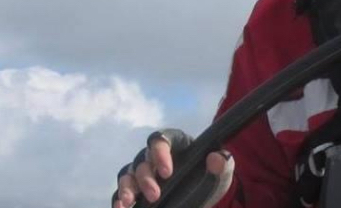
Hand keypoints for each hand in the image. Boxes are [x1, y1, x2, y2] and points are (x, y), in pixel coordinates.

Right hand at [112, 128, 233, 207]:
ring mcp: (143, 172)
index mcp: (176, 143)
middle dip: (145, 177)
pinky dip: (118, 199)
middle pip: (142, 159)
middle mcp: (155, 155)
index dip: (160, 152)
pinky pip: (120, 191)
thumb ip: (223, 164)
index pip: (161, 138)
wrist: (203, 197)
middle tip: (155, 195)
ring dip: (126, 187)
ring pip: (127, 173)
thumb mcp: (222, 172)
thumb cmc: (211, 176)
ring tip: (129, 202)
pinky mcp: (135, 190)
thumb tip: (217, 158)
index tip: (167, 172)